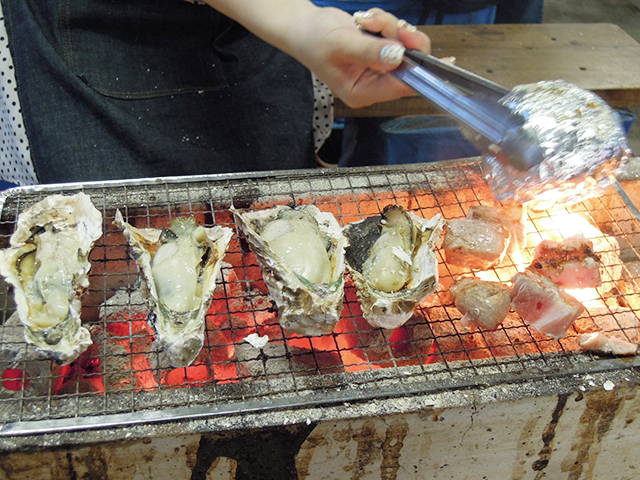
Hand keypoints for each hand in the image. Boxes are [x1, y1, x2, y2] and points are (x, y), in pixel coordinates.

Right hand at [288, 7, 430, 107]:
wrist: (303, 25)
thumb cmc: (314, 40)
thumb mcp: (341, 45)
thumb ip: (370, 52)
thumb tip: (398, 56)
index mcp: (362, 92)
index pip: (400, 86)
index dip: (421, 73)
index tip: (444, 63)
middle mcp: (373, 84)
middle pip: (407, 64)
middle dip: (402, 39)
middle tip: (392, 25)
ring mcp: (377, 67)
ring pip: (405, 46)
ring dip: (390, 27)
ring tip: (366, 21)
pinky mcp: (379, 52)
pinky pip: (397, 36)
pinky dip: (386, 23)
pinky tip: (367, 21)